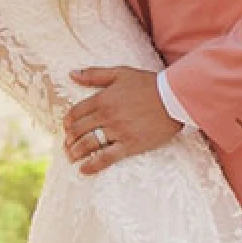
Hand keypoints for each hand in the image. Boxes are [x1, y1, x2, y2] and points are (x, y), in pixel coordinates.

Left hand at [62, 66, 181, 173]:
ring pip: (88, 144)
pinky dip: (93, 165)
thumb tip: (71, 74)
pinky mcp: (130, 145)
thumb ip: (94, 74)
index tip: (66, 128)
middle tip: (67, 145)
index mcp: (103, 98)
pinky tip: (83, 170)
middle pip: (79, 130)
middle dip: (69, 139)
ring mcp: (118, 131)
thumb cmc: (148, 84)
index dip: (68, 122)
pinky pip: (106, 158)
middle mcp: (107, 115)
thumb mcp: (120, 73)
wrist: (174, 98)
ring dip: (75, 152)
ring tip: (71, 157)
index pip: (76, 112)